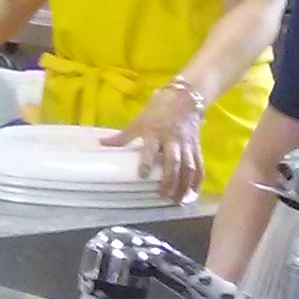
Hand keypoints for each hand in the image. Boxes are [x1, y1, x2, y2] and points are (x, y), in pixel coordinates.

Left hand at [106, 84, 205, 203]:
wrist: (185, 98)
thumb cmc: (157, 110)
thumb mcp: (138, 121)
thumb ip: (122, 137)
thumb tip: (99, 144)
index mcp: (155, 133)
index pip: (151, 148)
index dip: (147, 161)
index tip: (143, 175)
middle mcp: (172, 140)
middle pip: (173, 162)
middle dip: (170, 180)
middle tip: (165, 197)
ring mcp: (186, 145)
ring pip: (189, 167)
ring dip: (184, 185)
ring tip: (177, 200)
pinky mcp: (196, 147)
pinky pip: (200, 166)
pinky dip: (198, 181)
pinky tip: (193, 194)